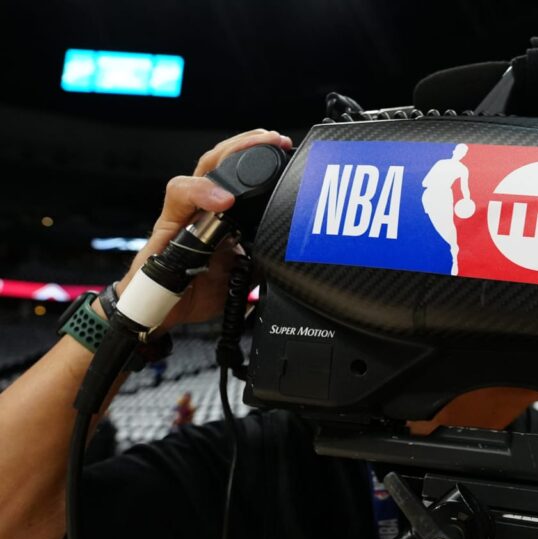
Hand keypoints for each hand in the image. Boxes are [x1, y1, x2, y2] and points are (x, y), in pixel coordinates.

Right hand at [118, 129, 292, 329]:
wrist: (161, 314)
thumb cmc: (196, 290)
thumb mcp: (242, 275)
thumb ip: (261, 259)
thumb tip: (290, 256)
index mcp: (220, 217)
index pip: (237, 177)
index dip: (258, 159)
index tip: (283, 147)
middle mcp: (199, 209)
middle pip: (218, 163)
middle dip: (246, 144)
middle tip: (273, 138)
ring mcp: (181, 215)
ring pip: (199, 172)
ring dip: (226, 156)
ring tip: (253, 149)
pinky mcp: (164, 227)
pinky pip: (178, 198)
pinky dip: (200, 193)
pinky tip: (221, 200)